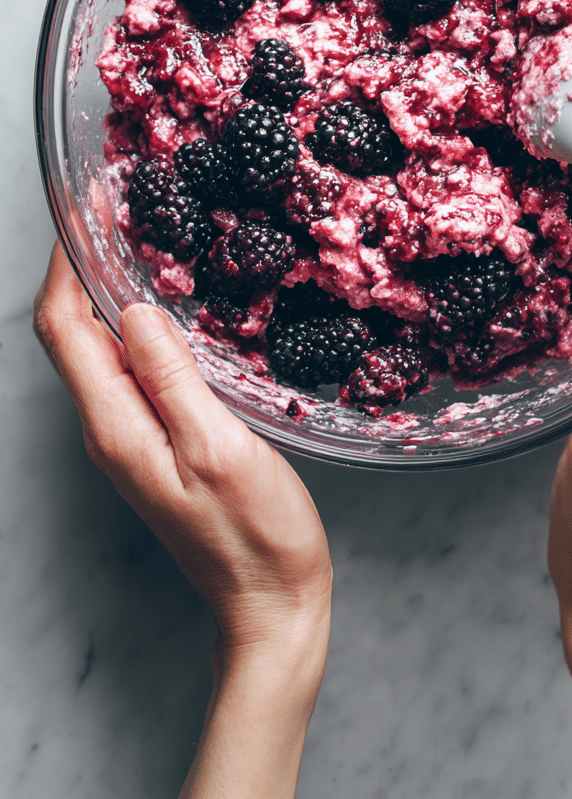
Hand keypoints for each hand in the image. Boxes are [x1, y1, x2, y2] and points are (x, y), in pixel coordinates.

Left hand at [34, 243, 331, 797]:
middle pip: (71, 333)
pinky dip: (136, 322)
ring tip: (139, 238)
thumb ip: (172, 378)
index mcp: (115, 427)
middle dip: (80, 265)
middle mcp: (109, 428)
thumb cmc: (255, 535)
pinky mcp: (156, 440)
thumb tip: (137, 310)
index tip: (90, 206)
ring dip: (106, 290)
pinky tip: (170, 303)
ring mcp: (129, 436)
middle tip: (114, 207)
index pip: (64, 329)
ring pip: (98, 348)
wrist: (270, 603)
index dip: (67, 262)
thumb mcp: (219, 448)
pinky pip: (129, 368)